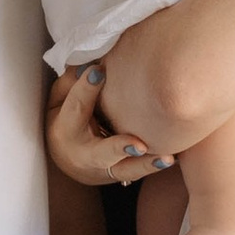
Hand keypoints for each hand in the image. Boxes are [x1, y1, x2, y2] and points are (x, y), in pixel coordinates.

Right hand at [46, 64, 172, 188]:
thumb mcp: (59, 100)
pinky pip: (140, 172)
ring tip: (167, 157)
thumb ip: (71, 81)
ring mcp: (106, 168)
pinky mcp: (123, 174)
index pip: (77, 108)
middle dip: (119, 148)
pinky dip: (156, 165)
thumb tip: (88, 60)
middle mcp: (85, 154)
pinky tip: (175, 156)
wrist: (72, 162)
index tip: (99, 70)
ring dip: (147, 164)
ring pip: (127, 170)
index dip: (86, 89)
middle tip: (139, 144)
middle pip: (102, 153)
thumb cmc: (67, 120)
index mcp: (66, 130)